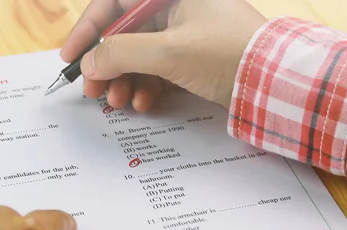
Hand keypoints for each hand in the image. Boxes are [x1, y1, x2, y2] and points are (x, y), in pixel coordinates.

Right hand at [61, 0, 266, 109]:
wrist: (275, 84)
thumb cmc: (226, 54)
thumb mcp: (167, 51)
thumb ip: (120, 53)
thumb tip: (88, 62)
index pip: (115, 3)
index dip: (88, 28)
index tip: (70, 56)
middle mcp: (176, 8)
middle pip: (124, 34)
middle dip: (106, 65)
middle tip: (93, 91)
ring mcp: (185, 35)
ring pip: (139, 56)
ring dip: (124, 81)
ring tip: (119, 103)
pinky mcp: (192, 60)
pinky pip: (158, 71)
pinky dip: (147, 88)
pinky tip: (144, 103)